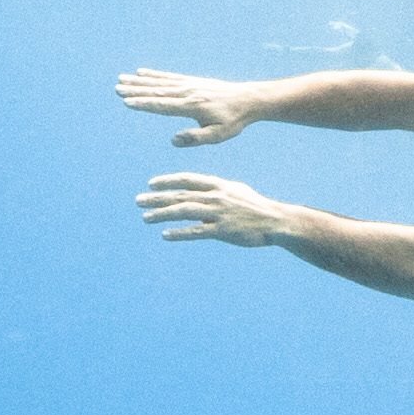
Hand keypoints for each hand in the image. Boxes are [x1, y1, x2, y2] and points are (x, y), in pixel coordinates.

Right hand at [118, 68, 262, 148]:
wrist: (248, 100)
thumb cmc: (233, 121)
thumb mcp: (218, 136)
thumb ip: (195, 139)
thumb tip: (173, 140)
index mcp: (191, 106)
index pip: (162, 105)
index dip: (143, 104)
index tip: (127, 102)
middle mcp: (187, 92)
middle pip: (156, 91)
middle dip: (135, 90)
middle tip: (116, 88)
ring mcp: (189, 85)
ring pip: (159, 82)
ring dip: (139, 81)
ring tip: (122, 79)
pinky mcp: (192, 81)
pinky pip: (169, 77)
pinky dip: (154, 75)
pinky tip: (142, 72)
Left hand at [137, 171, 294, 245]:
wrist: (276, 221)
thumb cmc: (255, 207)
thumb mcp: (235, 191)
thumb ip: (216, 190)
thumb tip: (198, 192)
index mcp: (218, 185)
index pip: (187, 179)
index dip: (168, 181)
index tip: (151, 184)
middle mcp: (216, 197)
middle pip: (180, 195)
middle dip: (157, 198)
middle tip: (138, 200)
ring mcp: (219, 214)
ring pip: (184, 212)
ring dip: (162, 214)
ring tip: (144, 218)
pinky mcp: (223, 231)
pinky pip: (196, 232)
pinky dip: (179, 233)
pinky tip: (165, 235)